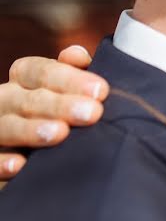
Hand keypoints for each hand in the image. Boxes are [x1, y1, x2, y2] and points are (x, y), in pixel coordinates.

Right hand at [0, 46, 107, 180]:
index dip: (70, 79)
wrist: (31, 154)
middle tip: (92, 113)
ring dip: (32, 130)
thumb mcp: (68, 90)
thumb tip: (77, 55)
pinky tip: (19, 165)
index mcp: (24, 79)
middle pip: (29, 99)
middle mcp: (5, 100)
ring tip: (60, 133)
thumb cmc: (61, 113)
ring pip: (7, 126)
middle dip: (61, 105)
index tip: (100, 90)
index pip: (40, 71)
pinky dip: (2, 162)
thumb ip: (74, 73)